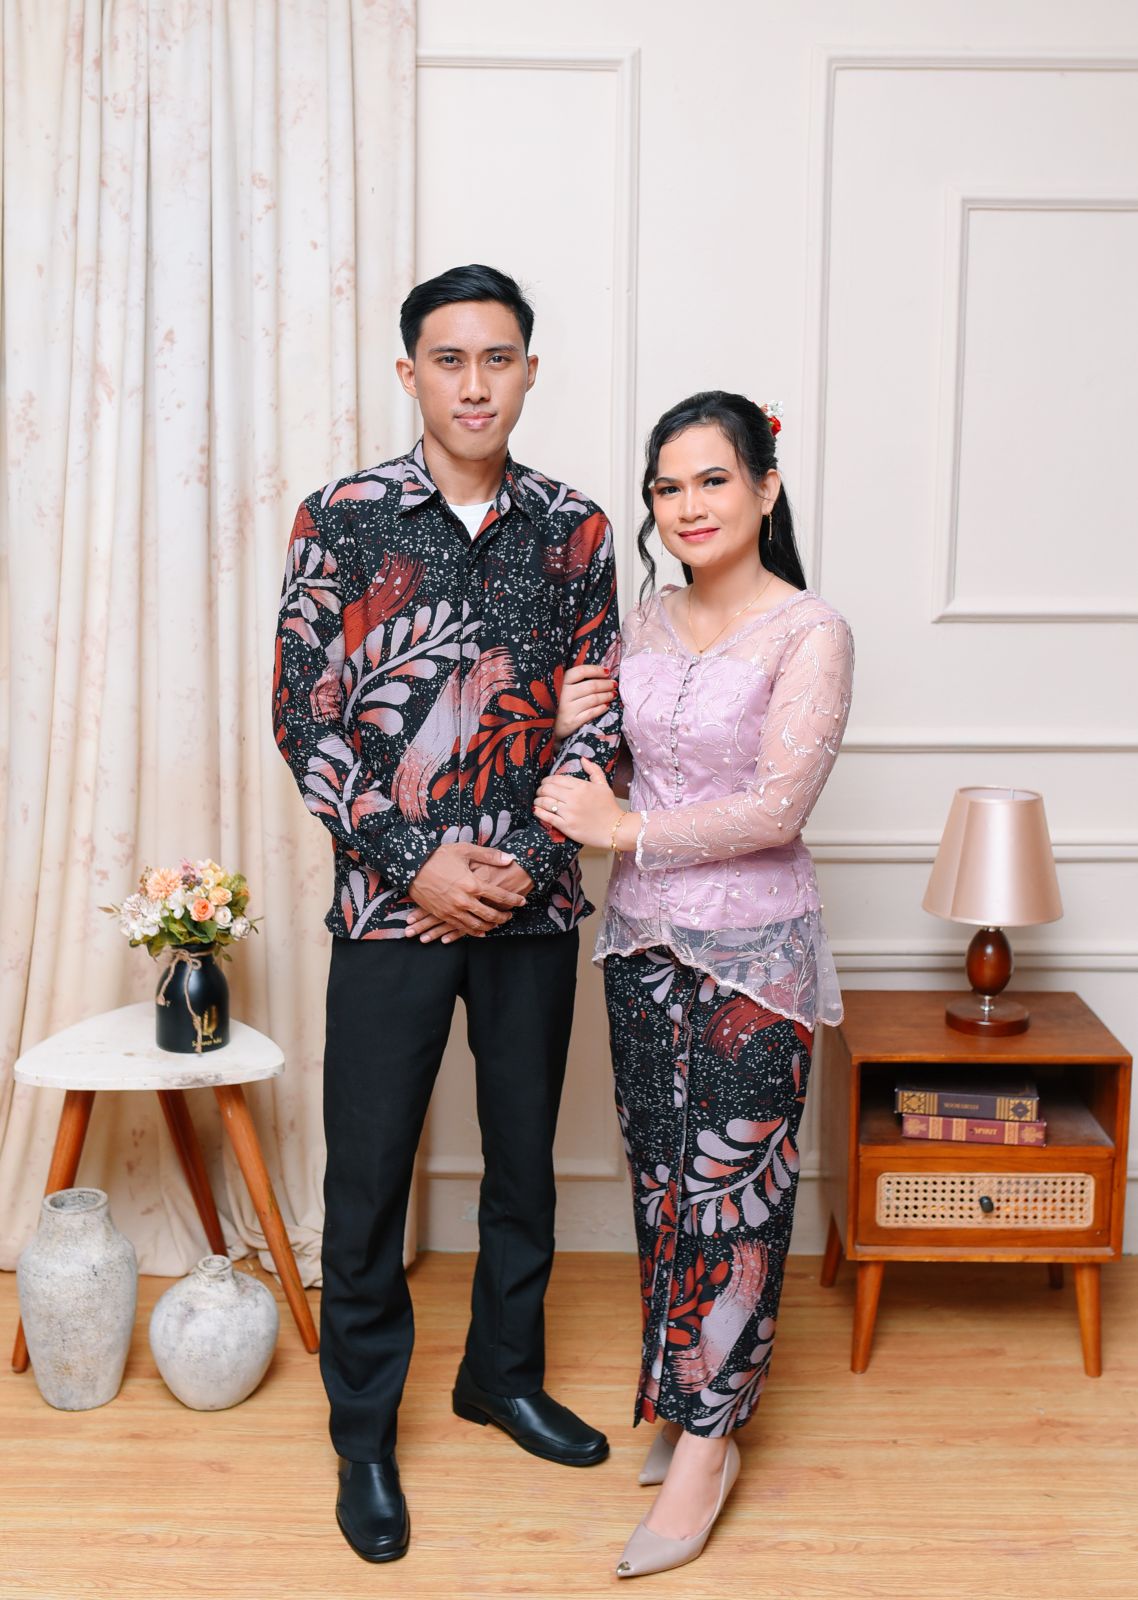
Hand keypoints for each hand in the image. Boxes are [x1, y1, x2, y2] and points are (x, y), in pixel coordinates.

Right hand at [407, 844, 528, 936]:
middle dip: (503, 916)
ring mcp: (453, 910)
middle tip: (510, 915)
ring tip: (497, 924)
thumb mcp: (465, 850)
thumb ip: (489, 855)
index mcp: (472, 883)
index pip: (500, 895)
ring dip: (490, 926)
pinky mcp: (442, 915)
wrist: (411, 867)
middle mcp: (464, 900)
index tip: (522, 901)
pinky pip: (461, 928)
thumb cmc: (439, 856)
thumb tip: (509, 859)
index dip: (514, 900)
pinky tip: (481, 932)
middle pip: (490, 914)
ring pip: (477, 925)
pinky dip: (473, 931)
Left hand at [534, 757, 622, 848]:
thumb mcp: (604, 786)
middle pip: (548, 789)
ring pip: (545, 802)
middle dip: (540, 789)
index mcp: (582, 786)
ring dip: (538, 800)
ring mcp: (569, 813)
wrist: (615, 829)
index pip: (557, 779)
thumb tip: (583, 759)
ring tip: (537, 801)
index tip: (545, 783)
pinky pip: (547, 817)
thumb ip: (594, 770)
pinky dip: (539, 812)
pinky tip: (536, 810)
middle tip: (540, 792)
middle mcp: (574, 798)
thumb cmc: (609, 807)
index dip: (547, 780)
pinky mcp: (566, 826)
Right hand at [553, 664, 615, 742]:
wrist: (552, 727)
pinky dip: (601, 709)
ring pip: (593, 699)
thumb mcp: (566, 688)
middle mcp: (562, 694)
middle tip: (614, 684)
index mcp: (561, 682)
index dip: (596, 670)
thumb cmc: (563, 703)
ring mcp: (567, 709)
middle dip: (606, 684)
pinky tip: (607, 706)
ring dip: (606, 696)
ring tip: (613, 694)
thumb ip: (579, 680)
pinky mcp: (571, 722)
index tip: (607, 672)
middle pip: (591, 686)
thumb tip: (603, 672)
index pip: (581, 671)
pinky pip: (591, 713)